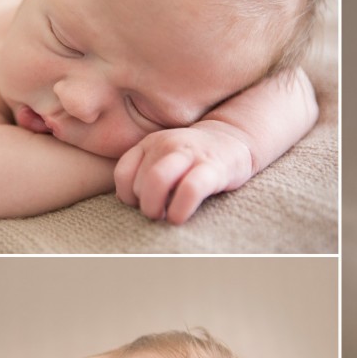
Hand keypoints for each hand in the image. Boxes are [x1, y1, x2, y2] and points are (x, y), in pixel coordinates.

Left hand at [113, 124, 253, 223]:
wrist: (233, 140)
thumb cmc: (193, 158)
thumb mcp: (163, 157)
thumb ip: (143, 172)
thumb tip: (126, 199)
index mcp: (150, 144)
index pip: (123, 173)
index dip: (127, 196)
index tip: (141, 204)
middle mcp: (166, 145)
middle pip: (140, 182)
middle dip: (145, 206)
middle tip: (157, 213)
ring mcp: (189, 154)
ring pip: (157, 181)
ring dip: (155, 208)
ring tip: (166, 216)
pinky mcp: (212, 168)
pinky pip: (189, 190)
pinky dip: (179, 210)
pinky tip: (179, 217)